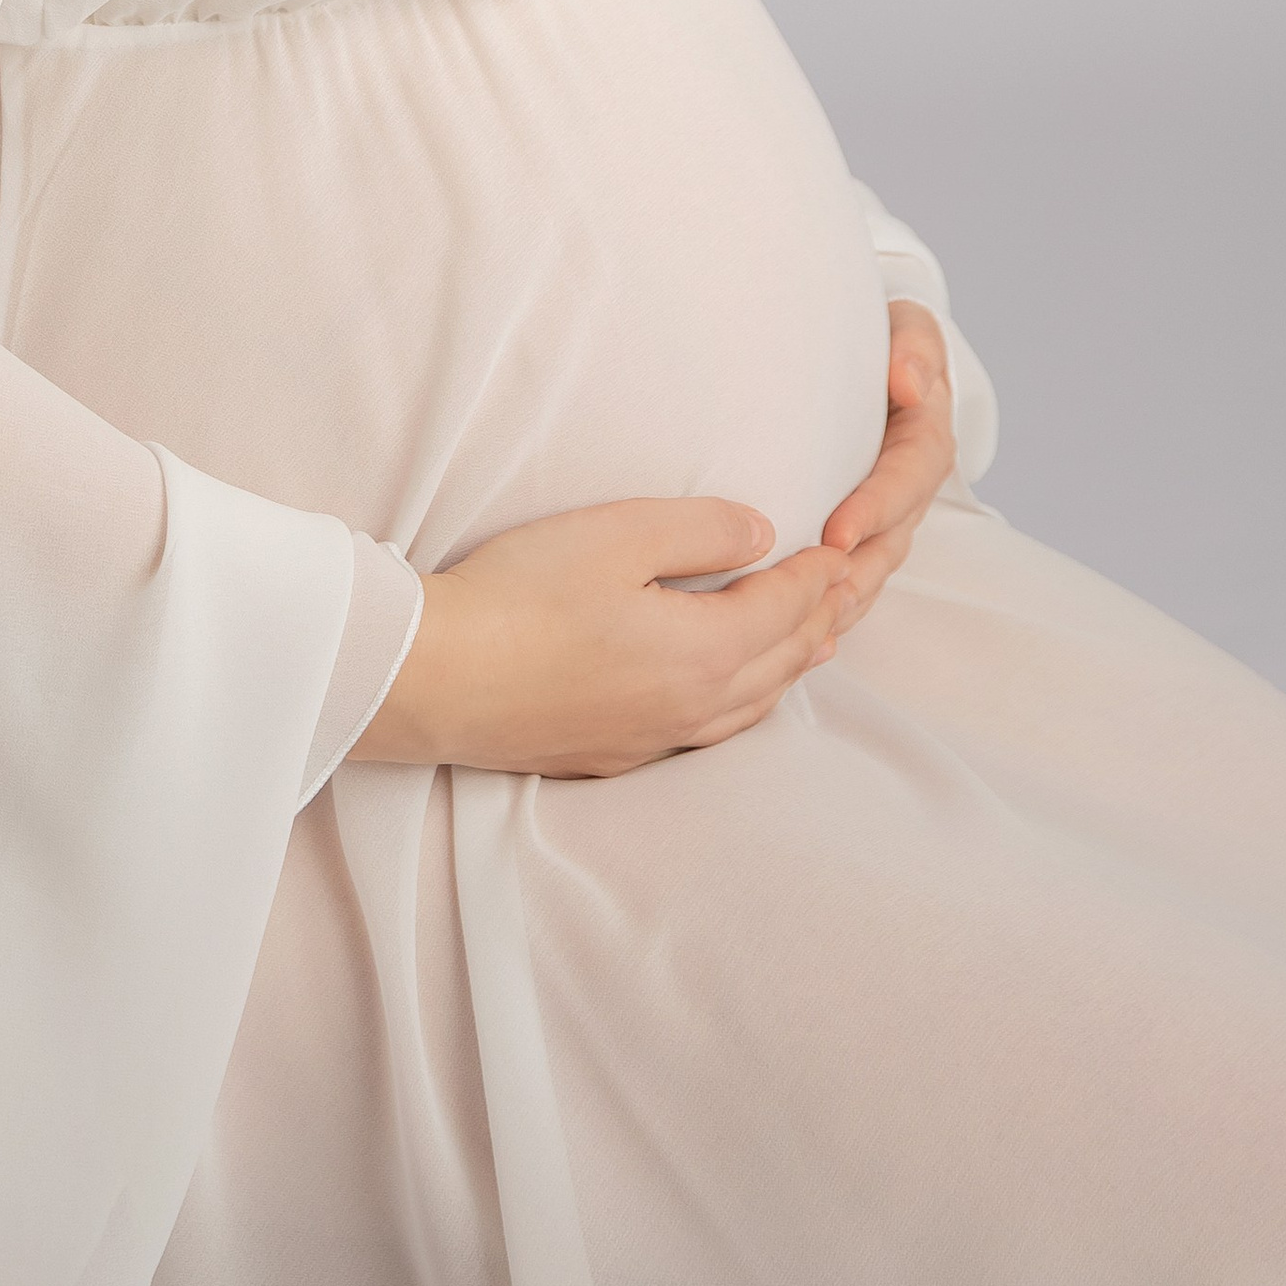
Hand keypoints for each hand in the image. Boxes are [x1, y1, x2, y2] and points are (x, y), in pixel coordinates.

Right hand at [347, 497, 858, 779]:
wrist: (434, 678)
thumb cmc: (519, 597)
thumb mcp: (616, 535)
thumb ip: (702, 530)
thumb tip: (764, 534)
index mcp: (704, 653)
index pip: (787, 607)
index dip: (820, 572)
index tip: (845, 545)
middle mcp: (692, 708)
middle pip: (783, 662)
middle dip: (822, 618)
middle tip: (850, 587)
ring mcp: (653, 739)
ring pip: (753, 706)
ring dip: (791, 666)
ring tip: (815, 638)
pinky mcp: (615, 755)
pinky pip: (711, 731)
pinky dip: (746, 701)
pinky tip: (733, 690)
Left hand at [817, 296, 956, 635]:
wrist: (884, 362)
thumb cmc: (890, 341)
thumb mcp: (909, 327)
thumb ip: (915, 349)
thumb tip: (909, 384)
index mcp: (923, 441)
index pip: (905, 481)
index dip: (875, 510)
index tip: (836, 533)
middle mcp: (910, 490)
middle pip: (889, 543)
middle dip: (851, 572)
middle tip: (807, 592)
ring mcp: (888, 520)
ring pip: (871, 572)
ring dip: (840, 601)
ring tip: (797, 624)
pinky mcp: (863, 538)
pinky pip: (853, 581)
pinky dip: (831, 612)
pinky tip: (798, 638)